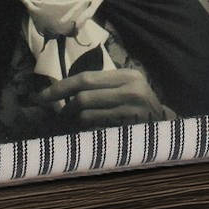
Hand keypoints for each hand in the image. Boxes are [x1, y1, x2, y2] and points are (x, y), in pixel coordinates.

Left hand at [39, 68, 168, 127]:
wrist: (167, 128)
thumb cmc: (140, 106)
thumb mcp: (127, 88)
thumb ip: (102, 86)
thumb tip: (64, 91)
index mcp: (128, 75)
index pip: (85, 78)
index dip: (60, 87)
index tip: (40, 96)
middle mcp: (131, 90)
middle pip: (83, 96)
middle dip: (63, 107)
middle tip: (56, 115)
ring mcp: (131, 111)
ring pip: (86, 115)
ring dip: (74, 122)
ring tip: (73, 124)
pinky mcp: (129, 130)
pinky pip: (95, 130)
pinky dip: (85, 132)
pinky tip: (86, 132)